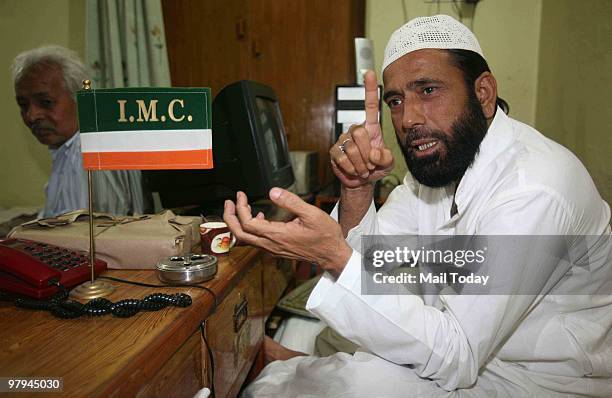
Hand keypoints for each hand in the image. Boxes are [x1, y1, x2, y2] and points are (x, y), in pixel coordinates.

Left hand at [223, 189, 351, 277]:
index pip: (248, 224)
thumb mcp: (311, 214)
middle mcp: (271, 245)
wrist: (332, 255)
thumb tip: (273, 191)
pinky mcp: (277, 250)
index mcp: (277, 235)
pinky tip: (260, 218)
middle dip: (230, 218)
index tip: (241, 195)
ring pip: (247, 240)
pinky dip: (251, 229)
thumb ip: (291, 202)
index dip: (240, 208)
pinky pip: (257, 242)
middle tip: (229, 202)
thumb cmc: (325, 235)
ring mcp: (273, 249)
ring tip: (239, 207)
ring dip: (239, 224)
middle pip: (240, 235)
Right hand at [329, 70, 393, 188]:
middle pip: (360, 133)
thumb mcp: (388, 163)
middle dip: (368, 153)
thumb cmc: (376, 168)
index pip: (370, 105)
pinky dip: (352, 168)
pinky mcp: (334, 151)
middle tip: (370, 163)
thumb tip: (374, 154)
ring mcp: (344, 140)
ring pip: (352, 148)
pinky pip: (343, 158)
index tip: (369, 72)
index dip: (369, 89)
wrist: (362, 181)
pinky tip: (354, 170)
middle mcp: (356, 130)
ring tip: (363, 168)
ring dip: (361, 164)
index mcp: (371, 128)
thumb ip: (386, 157)